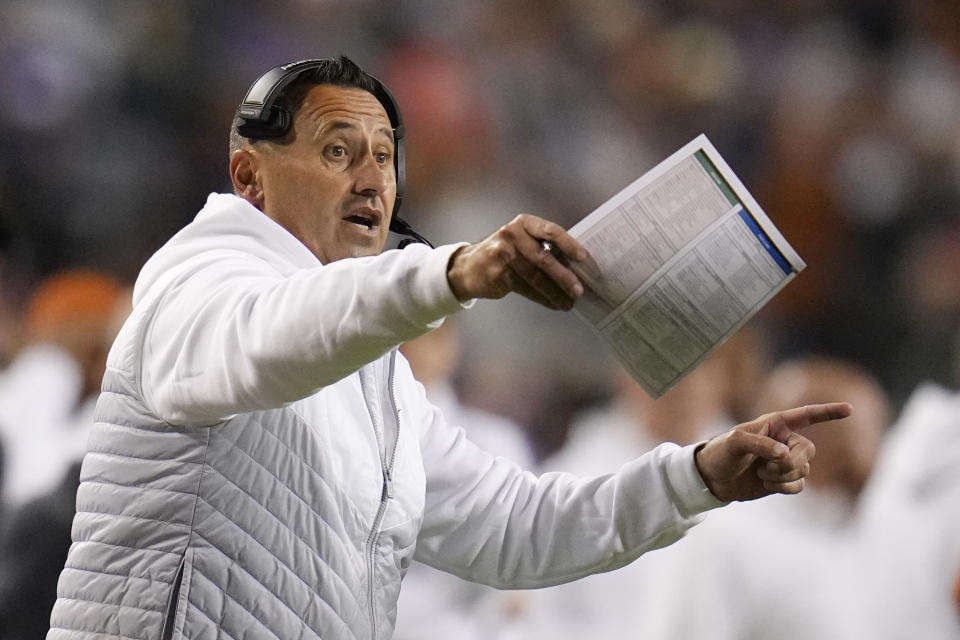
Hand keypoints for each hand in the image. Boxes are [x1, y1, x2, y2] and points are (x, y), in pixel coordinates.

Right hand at [446, 214, 587, 309]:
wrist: (469, 267)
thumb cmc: (505, 253)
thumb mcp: (523, 241)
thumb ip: (545, 247)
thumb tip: (576, 267)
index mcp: (524, 223)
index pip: (551, 231)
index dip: (570, 245)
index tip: (584, 259)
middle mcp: (512, 234)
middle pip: (544, 258)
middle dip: (564, 276)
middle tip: (579, 290)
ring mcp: (503, 254)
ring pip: (536, 277)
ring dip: (555, 292)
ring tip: (568, 302)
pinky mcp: (498, 274)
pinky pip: (526, 288)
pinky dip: (542, 298)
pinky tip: (553, 303)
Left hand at [695, 403, 852, 501]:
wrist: (712, 479)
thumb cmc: (721, 452)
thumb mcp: (734, 442)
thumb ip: (760, 444)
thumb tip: (785, 454)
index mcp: (775, 424)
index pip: (807, 415)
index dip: (828, 412)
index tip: (849, 409)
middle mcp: (785, 440)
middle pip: (808, 451)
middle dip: (790, 462)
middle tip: (766, 467)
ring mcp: (785, 461)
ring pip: (804, 470)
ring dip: (783, 475)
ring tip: (761, 473)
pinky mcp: (783, 480)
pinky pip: (798, 485)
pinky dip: (784, 487)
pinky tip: (766, 483)